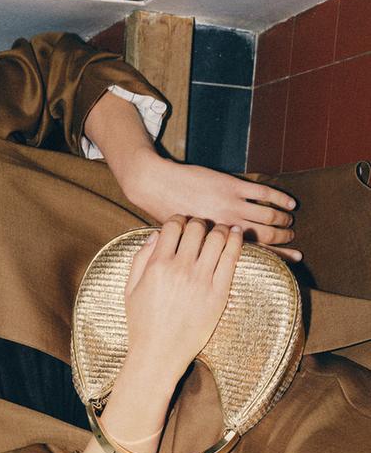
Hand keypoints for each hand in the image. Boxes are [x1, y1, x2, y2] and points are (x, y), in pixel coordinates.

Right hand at [123, 215, 242, 388]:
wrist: (159, 355)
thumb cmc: (142, 324)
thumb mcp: (130, 290)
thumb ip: (140, 259)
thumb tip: (155, 235)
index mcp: (157, 266)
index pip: (173, 225)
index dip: (178, 220)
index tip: (181, 225)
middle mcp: (180, 269)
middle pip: (196, 227)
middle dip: (198, 223)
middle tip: (200, 230)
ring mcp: (201, 281)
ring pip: (217, 237)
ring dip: (218, 229)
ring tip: (219, 232)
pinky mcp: (218, 293)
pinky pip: (231, 257)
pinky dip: (235, 240)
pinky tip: (235, 235)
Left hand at [124, 153, 300, 262]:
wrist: (156, 187)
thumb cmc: (166, 218)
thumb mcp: (184, 243)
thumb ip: (200, 253)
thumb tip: (217, 265)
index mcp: (215, 244)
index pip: (253, 254)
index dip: (277, 257)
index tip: (295, 259)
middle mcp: (226, 227)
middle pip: (265, 236)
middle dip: (283, 239)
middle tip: (293, 240)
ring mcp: (230, 205)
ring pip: (267, 216)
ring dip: (283, 219)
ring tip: (290, 222)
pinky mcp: (230, 187)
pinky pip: (262, 193)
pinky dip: (279, 199)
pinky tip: (290, 203)